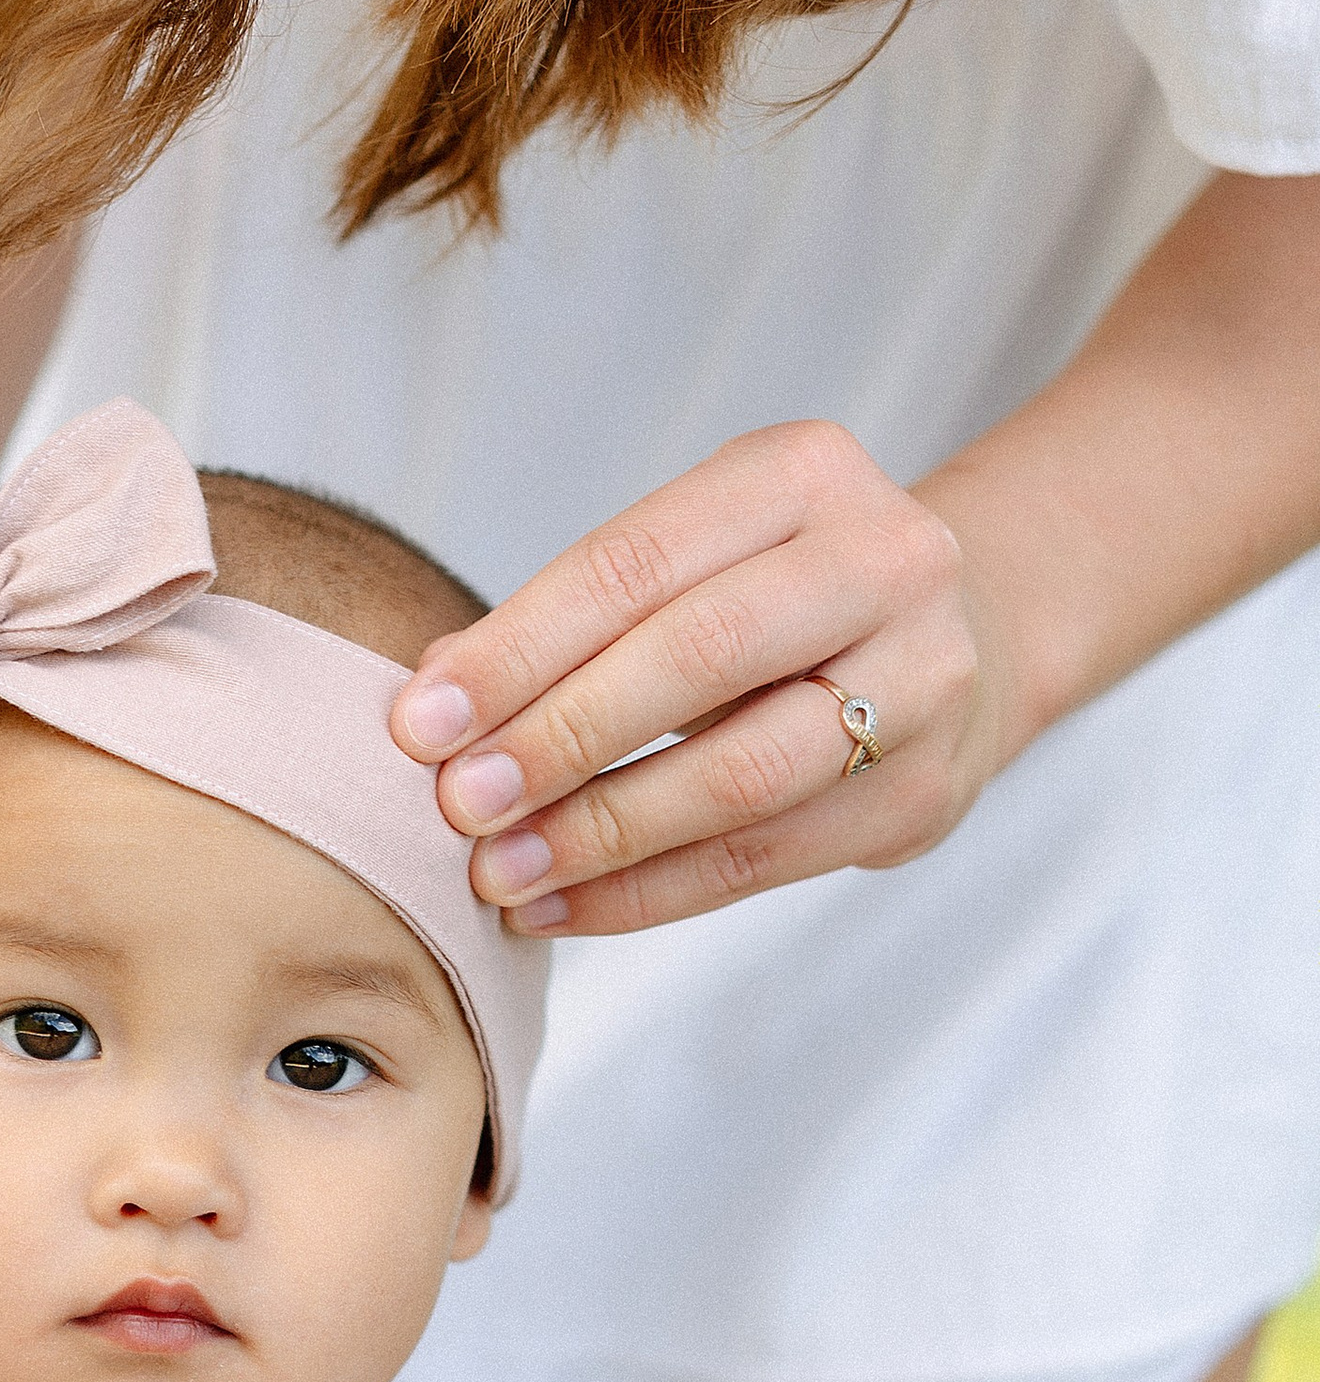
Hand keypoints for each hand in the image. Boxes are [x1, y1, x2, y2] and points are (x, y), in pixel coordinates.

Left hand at [391, 422, 1016, 937]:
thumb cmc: (775, 597)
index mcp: (804, 472)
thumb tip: (431, 704)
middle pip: (698, 656)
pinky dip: (648, 893)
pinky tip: (562, 908)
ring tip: (501, 873)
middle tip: (458, 805)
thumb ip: (572, 619)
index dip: (519, 648)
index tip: (419, 722)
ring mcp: (923, 680)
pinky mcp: (923, 793)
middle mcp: (886, 560)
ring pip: (742, 774)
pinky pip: (764, 860)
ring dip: (603, 832)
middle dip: (560, 737)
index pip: (636, 562)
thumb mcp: (690, 561)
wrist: (962, 636)